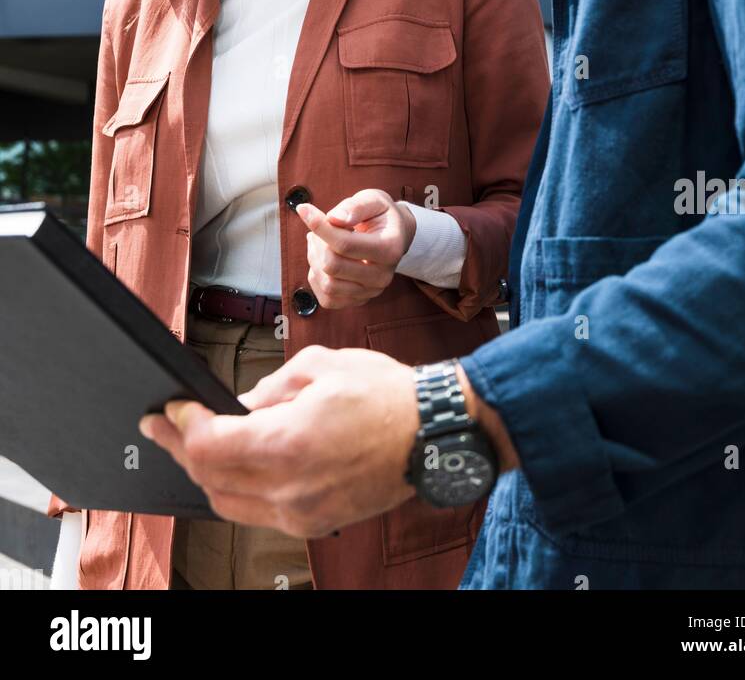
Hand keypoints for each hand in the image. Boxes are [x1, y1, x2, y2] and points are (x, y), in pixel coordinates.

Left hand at [138, 346, 418, 535]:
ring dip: (207, 475)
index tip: (171, 410)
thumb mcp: (320, 367)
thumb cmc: (387, 396)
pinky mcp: (317, 523)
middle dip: (181, 450)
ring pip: (229, 504)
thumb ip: (271, 387)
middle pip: (211, 479)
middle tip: (164, 428)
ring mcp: (303, 513)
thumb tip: (242, 404)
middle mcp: (290, 488)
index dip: (182, 427)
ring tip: (193, 447)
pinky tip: (238, 466)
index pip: (209, 446)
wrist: (434, 434)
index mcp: (288, 444)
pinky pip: (259, 514)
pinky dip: (239, 490)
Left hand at [295, 189, 415, 308]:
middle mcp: (383, 276)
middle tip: (318, 227)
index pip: (345, 244)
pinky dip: (317, 278)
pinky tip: (321, 259)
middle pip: (333, 266)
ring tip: (318, 240)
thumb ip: (355, 206)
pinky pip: (327, 299)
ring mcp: (371, 292)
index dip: (320, 227)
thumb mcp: (374, 200)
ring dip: (314, 259)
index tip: (303, 209)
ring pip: (327, 284)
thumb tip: (333, 218)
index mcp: (390, 248)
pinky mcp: (359, 301)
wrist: (395, 235)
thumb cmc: (381, 215)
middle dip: (318, 242)